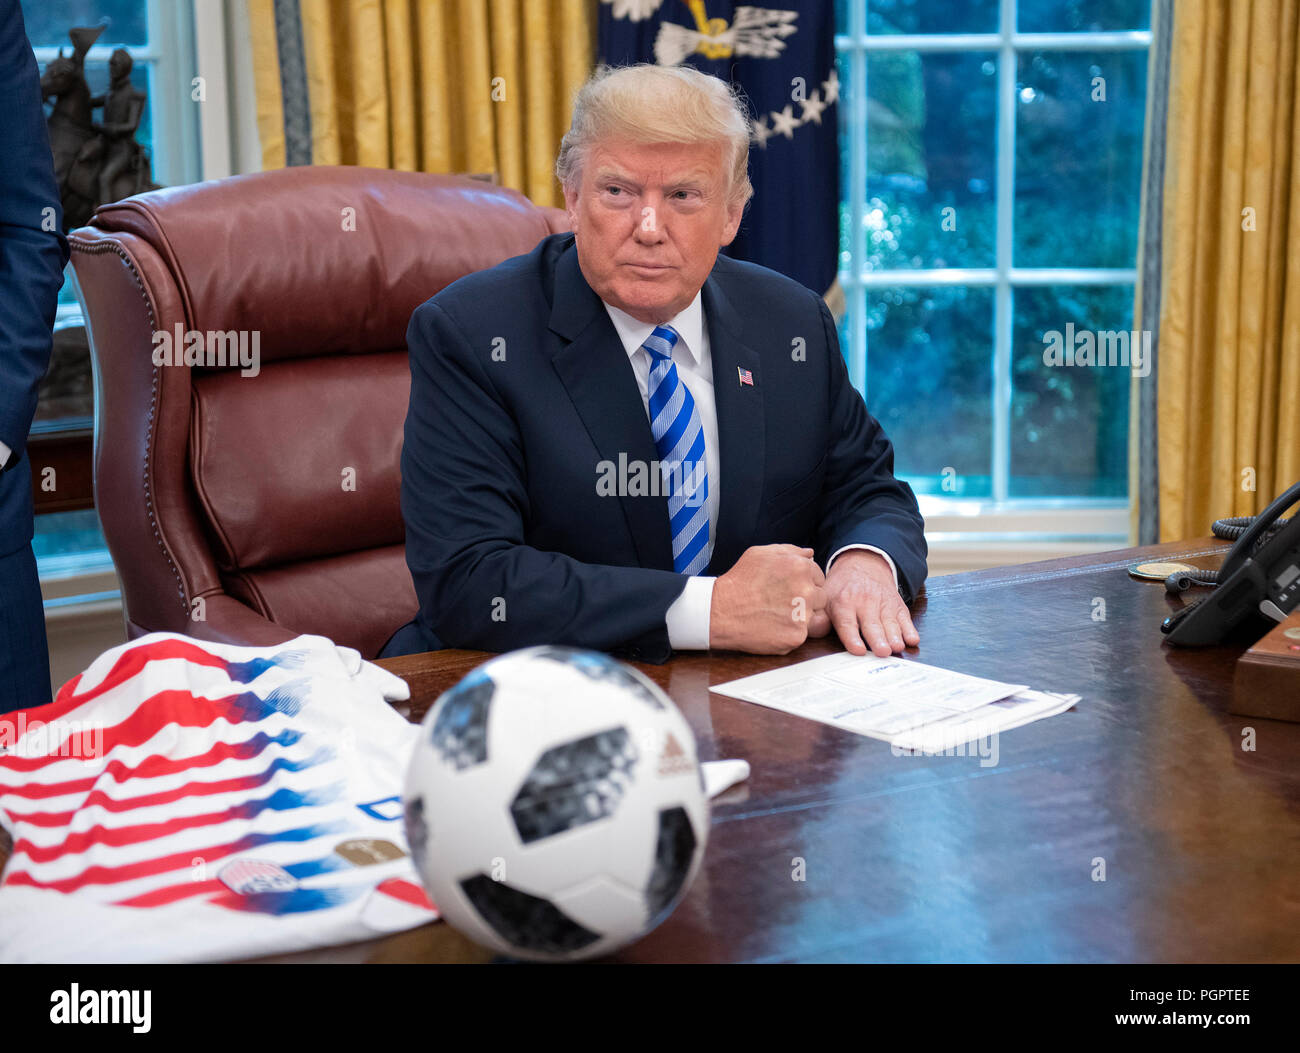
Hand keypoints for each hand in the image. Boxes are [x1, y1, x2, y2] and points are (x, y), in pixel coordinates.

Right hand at [710, 544, 826, 653]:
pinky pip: (802, 635)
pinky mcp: (796, 636)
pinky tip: (772, 627)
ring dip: (799, 617)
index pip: (819, 576)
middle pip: (821, 598)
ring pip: (813, 617)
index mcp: (800, 568)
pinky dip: (789, 633)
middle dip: (806, 600)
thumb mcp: (760, 554)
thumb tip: (810, 553)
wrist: (719, 611)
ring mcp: (802, 615)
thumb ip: (790, 550)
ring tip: (774, 614)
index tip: (788, 589)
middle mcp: (805, 590)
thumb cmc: (738, 581)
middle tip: (781, 603)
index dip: (804, 582)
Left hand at [817, 550, 918, 656]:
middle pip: (871, 624)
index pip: (847, 623)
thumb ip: (819, 617)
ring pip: (889, 622)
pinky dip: (909, 628)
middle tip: (882, 652)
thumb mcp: (824, 598)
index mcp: (843, 603)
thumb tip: (812, 630)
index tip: (857, 650)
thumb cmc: (840, 589)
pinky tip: (912, 639)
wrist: (862, 565)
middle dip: (877, 639)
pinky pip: (904, 617)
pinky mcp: (897, 605)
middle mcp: (864, 603)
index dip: (852, 637)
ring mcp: (882, 603)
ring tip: (897, 647)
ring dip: (894, 635)